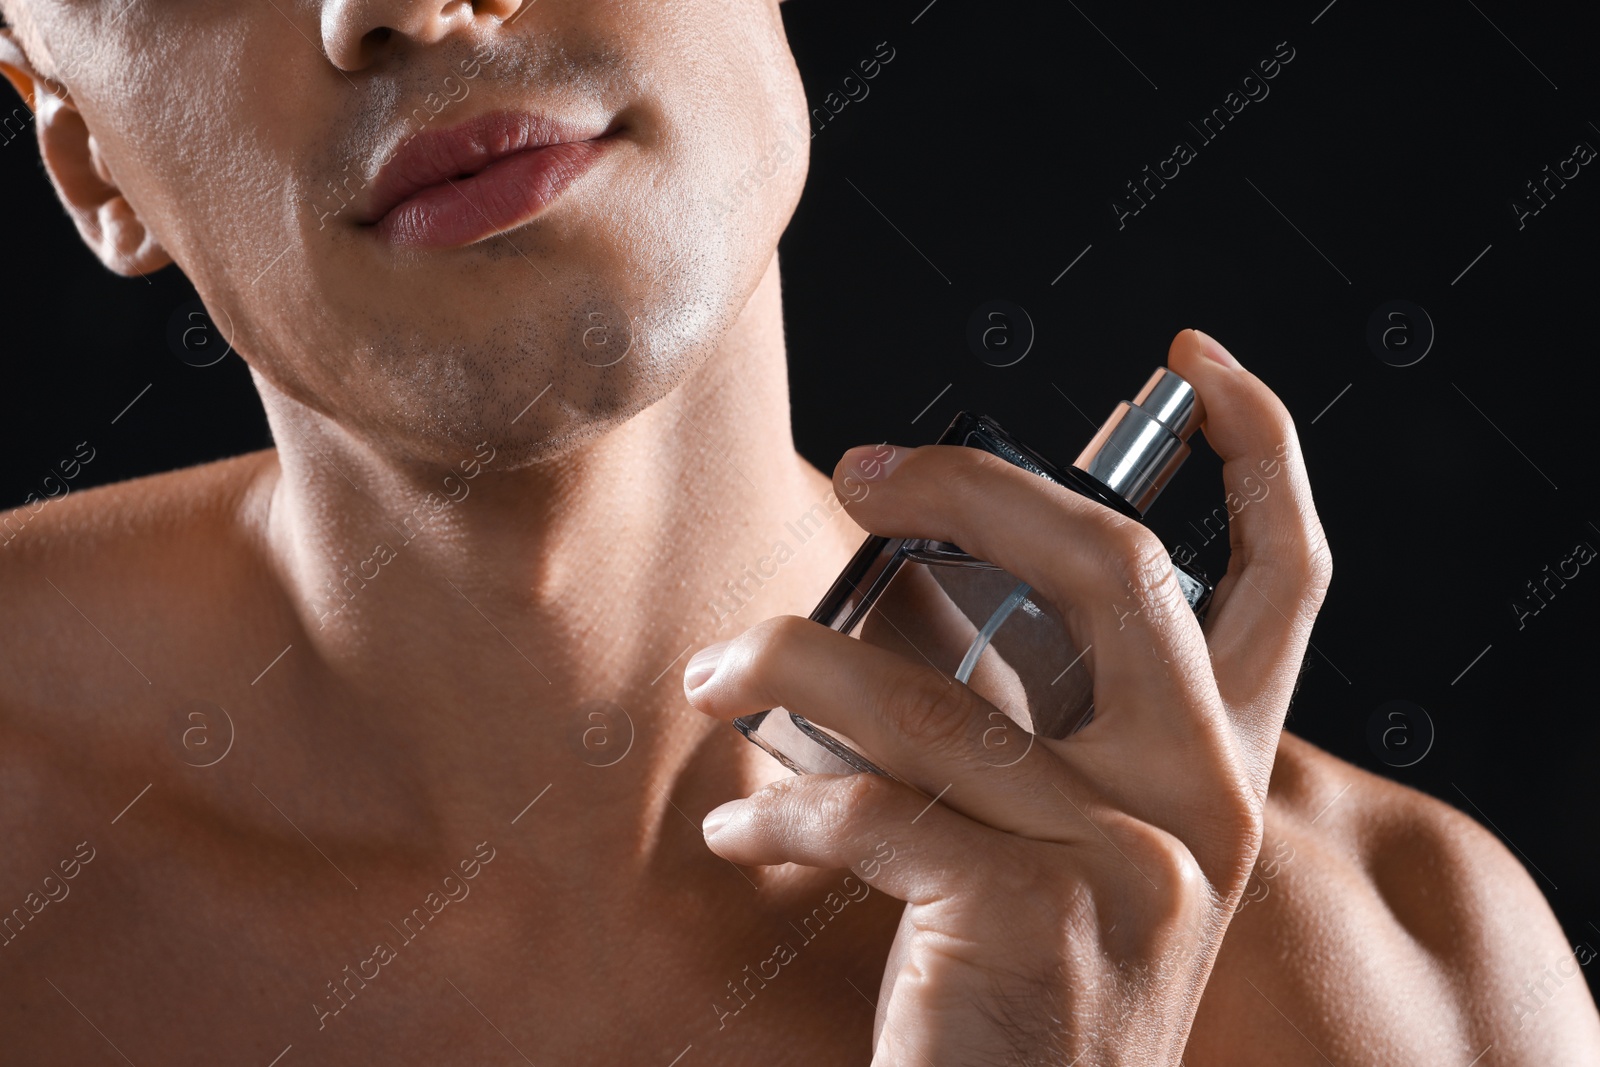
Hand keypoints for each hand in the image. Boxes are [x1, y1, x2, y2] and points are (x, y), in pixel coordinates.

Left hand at [683, 329, 1332, 1065]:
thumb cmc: (1022, 981)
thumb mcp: (1064, 842)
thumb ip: (1032, 725)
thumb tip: (912, 602)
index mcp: (1220, 765)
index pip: (1287, 576)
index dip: (1258, 447)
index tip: (1190, 364)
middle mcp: (1206, 798)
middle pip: (1116, 565)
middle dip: (978, 484)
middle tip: (861, 469)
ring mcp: (1133, 856)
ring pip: (928, 695)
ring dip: (788, 665)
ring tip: (716, 677)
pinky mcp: (1036, 911)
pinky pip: (870, 808)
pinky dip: (782, 810)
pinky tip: (742, 829)